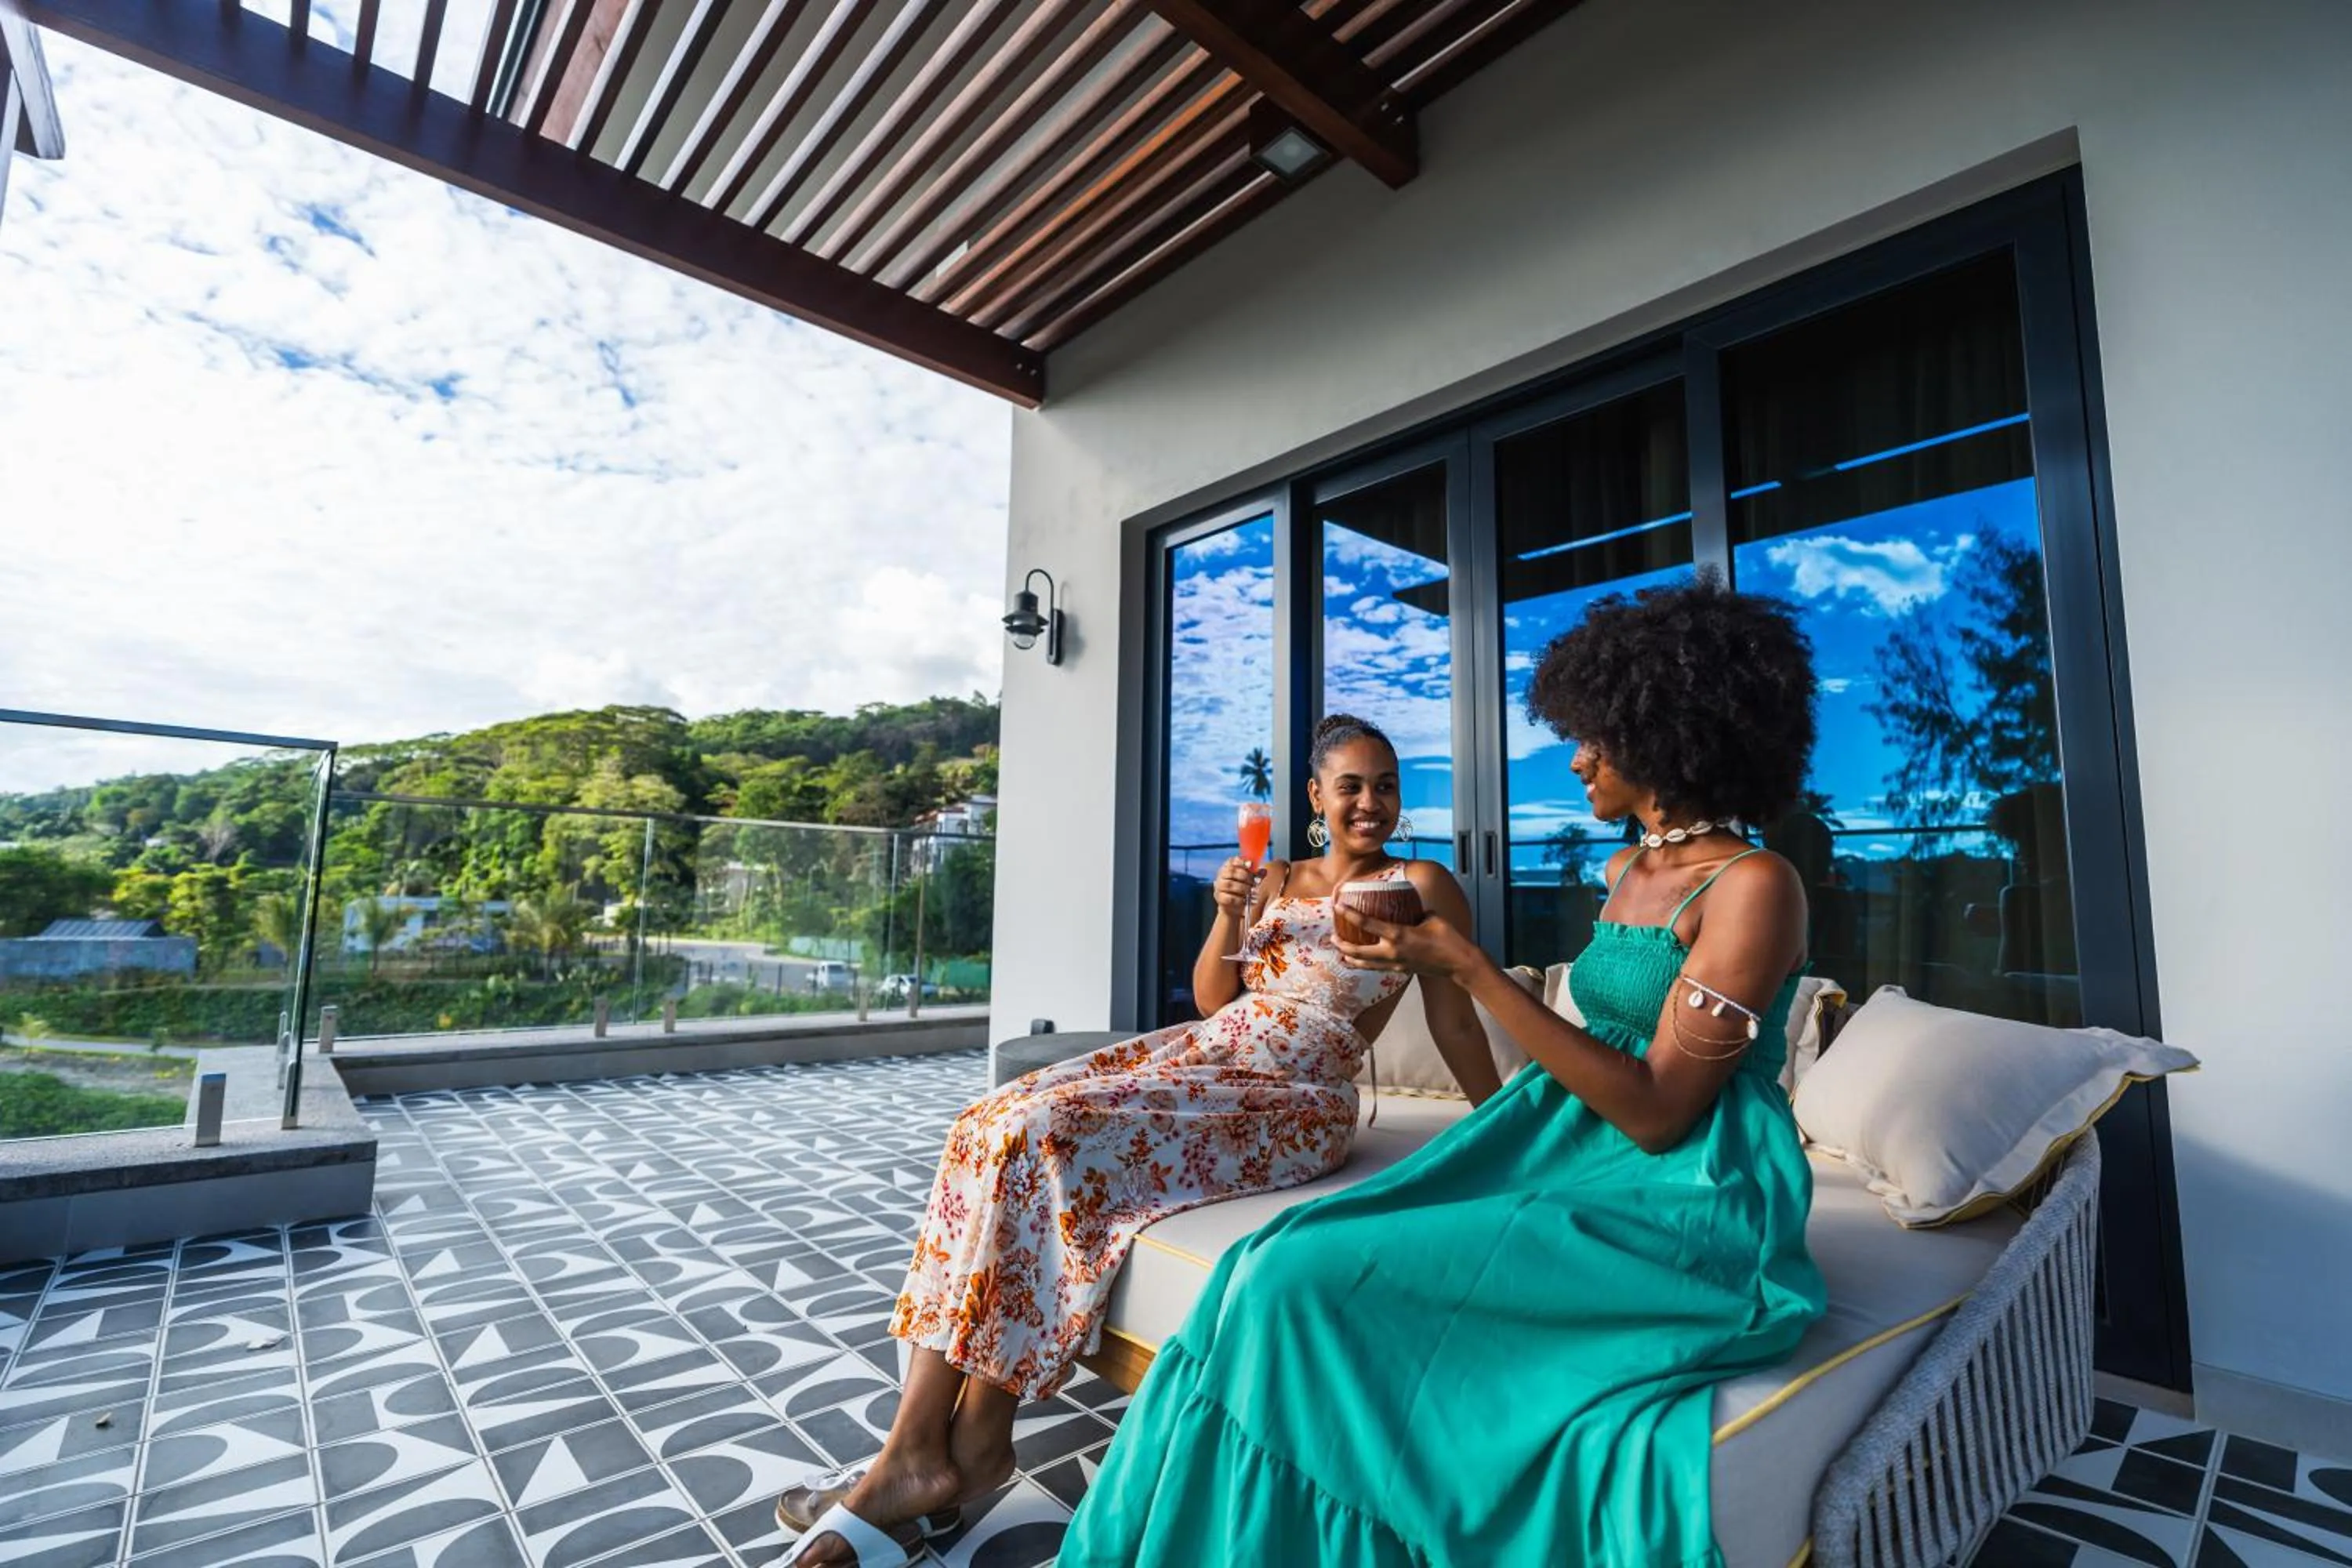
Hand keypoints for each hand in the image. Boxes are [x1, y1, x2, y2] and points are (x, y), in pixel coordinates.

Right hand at [1211, 857, 1265, 916]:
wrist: (1233, 906)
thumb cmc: (1242, 889)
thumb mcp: (1250, 880)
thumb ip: (1256, 874)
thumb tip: (1264, 871)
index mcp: (1228, 867)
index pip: (1231, 861)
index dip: (1240, 862)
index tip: (1250, 865)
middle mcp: (1221, 875)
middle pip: (1231, 871)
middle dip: (1244, 876)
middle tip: (1254, 882)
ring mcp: (1219, 887)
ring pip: (1229, 884)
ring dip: (1243, 888)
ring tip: (1252, 892)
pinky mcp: (1220, 898)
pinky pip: (1229, 897)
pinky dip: (1239, 899)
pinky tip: (1246, 900)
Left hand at [1335, 912, 1477, 979]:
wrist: (1457, 963)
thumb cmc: (1447, 937)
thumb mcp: (1430, 916)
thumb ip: (1413, 911)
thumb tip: (1405, 905)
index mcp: (1398, 935)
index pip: (1366, 924)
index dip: (1350, 914)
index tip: (1338, 906)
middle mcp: (1392, 952)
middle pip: (1357, 952)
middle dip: (1341, 945)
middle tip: (1332, 936)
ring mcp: (1395, 964)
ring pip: (1364, 964)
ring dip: (1349, 958)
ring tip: (1340, 951)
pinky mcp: (1400, 970)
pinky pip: (1376, 968)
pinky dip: (1364, 964)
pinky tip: (1359, 961)